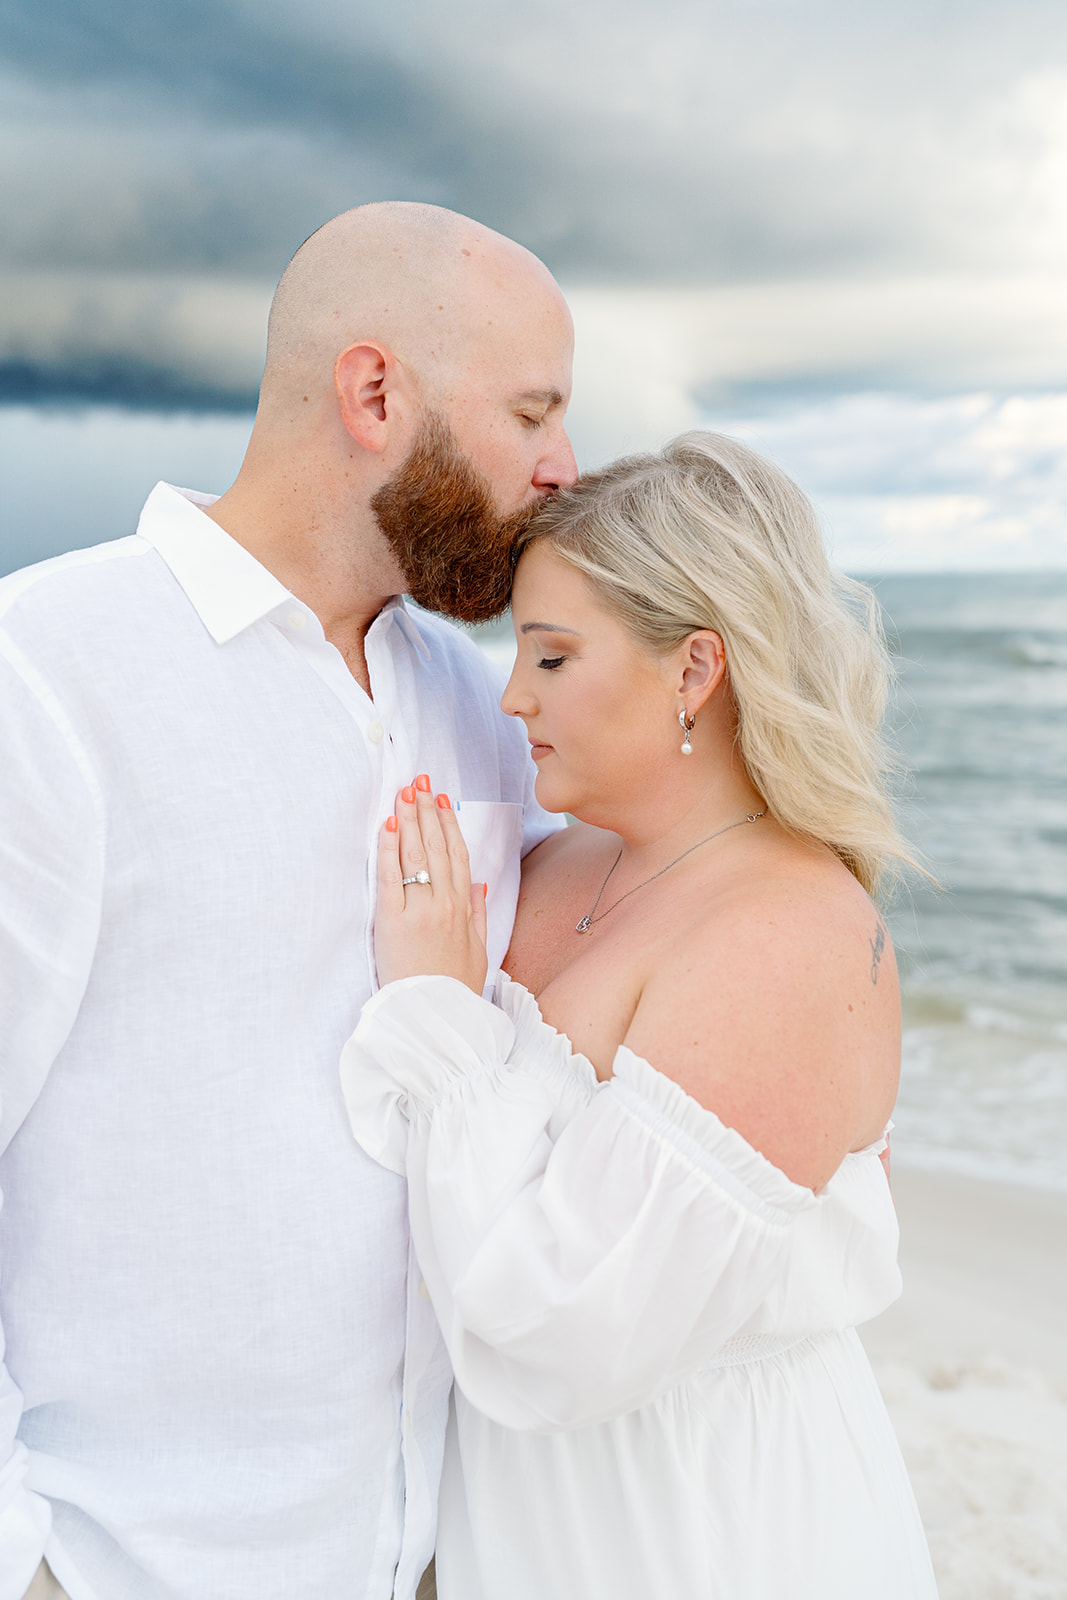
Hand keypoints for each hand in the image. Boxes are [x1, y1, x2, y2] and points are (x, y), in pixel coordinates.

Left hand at [373, 774, 488, 992]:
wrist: (437, 1019)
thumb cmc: (455, 990)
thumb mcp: (479, 951)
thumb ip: (479, 915)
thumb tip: (479, 885)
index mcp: (465, 909)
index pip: (458, 855)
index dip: (449, 824)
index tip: (442, 800)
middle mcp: (445, 904)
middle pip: (438, 847)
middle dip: (428, 811)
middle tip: (420, 782)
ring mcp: (420, 911)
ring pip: (417, 855)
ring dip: (410, 819)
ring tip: (405, 792)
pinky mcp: (394, 923)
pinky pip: (391, 877)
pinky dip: (390, 848)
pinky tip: (389, 825)